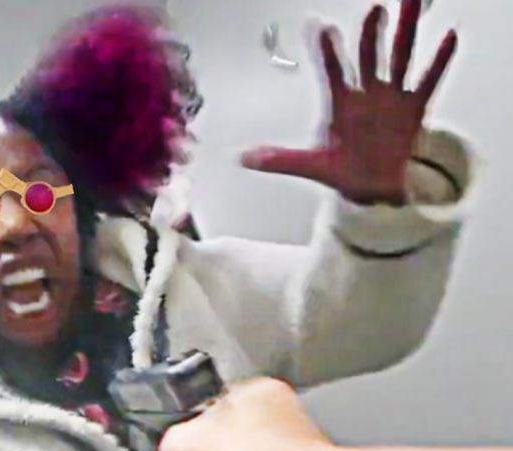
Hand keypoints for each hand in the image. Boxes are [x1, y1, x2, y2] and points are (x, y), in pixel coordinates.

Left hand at [242, 0, 457, 204]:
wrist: (369, 189)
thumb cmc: (340, 170)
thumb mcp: (307, 166)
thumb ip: (278, 160)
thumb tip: (244, 158)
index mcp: (340, 104)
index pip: (331, 71)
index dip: (327, 51)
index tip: (319, 27)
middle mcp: (367, 94)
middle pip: (370, 55)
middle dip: (372, 31)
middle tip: (374, 8)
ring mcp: (391, 99)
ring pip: (400, 58)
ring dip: (405, 33)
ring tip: (410, 5)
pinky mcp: (413, 110)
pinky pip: (428, 82)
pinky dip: (438, 62)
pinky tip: (447, 39)